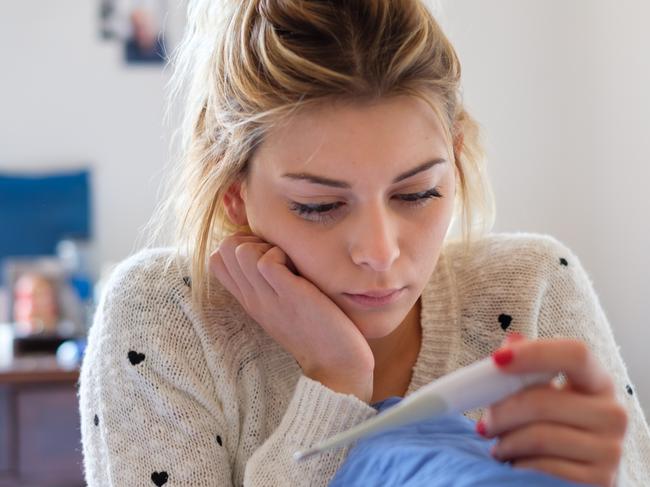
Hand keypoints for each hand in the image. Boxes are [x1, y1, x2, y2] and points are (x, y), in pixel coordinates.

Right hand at [209, 231, 374, 401]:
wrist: (337, 363)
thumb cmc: (317, 329)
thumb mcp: (283, 305)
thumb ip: (270, 284)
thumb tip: (268, 252)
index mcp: (249, 300)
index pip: (216, 260)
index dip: (239, 244)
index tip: (266, 253)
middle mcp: (252, 299)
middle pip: (223, 249)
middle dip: (251, 239)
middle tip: (278, 256)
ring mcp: (268, 298)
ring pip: (240, 250)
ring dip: (266, 245)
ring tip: (288, 263)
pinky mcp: (290, 296)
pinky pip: (267, 261)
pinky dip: (282, 255)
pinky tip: (298, 271)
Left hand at [477, 334, 627, 486]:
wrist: (580, 471)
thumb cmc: (556, 424)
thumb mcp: (545, 392)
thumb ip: (527, 367)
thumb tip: (510, 341)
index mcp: (598, 381)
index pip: (575, 354)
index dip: (534, 353)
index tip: (496, 360)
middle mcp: (613, 413)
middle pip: (543, 401)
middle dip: (502, 412)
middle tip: (484, 423)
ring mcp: (610, 449)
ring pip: (539, 437)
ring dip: (506, 441)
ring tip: (497, 445)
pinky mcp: (600, 481)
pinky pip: (544, 467)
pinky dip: (519, 464)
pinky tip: (513, 462)